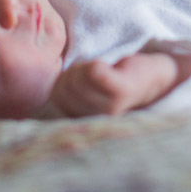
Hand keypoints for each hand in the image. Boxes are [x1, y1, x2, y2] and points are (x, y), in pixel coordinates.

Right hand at [47, 53, 180, 116]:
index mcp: (87, 127)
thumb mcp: (88, 98)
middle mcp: (98, 123)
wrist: (157, 76)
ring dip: (83, 69)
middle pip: (62, 91)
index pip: (55, 104)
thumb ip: (67, 102)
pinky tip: (108, 68)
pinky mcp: (121, 91)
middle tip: (90, 75)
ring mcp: (110, 108)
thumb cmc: (116, 85)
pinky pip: (93, 72)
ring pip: (76, 80)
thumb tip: (33, 109)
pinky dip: (95, 65)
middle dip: (70, 77)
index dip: (59, 87)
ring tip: (99, 71)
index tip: (75, 83)